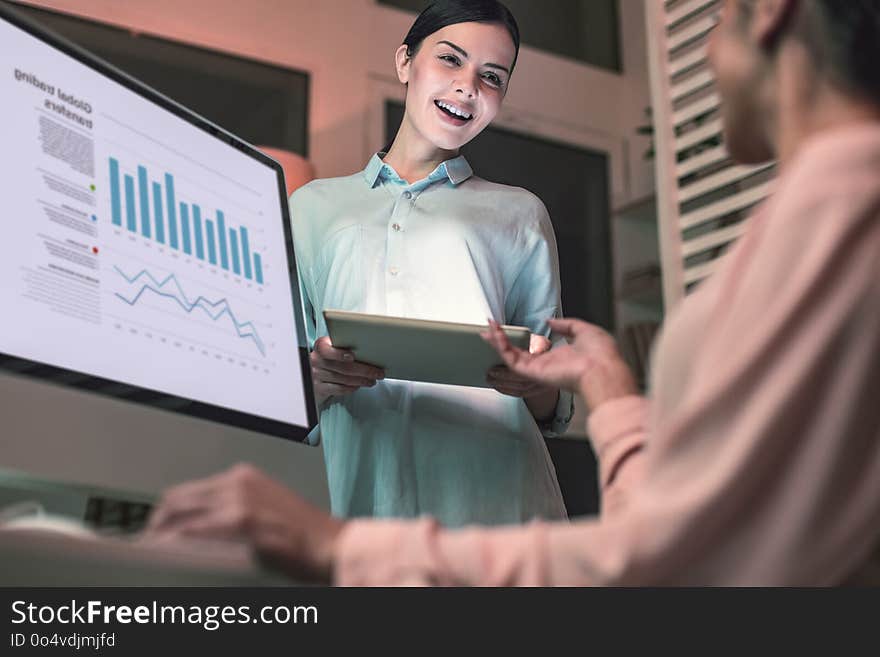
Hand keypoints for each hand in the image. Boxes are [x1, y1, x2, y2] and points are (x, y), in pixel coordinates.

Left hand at [146, 464, 343, 582]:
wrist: (333, 545)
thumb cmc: (304, 535)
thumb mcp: (265, 511)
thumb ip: (233, 512)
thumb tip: (198, 529)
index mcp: (243, 477)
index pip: (187, 491)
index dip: (166, 511)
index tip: (154, 529)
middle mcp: (237, 483)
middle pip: (176, 499)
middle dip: (156, 522)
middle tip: (145, 543)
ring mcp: (238, 501)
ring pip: (179, 513)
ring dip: (160, 533)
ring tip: (149, 551)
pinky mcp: (241, 523)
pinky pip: (193, 531)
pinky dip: (175, 542)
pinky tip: (166, 553)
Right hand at [310, 336, 383, 406]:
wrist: (313, 373)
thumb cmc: (328, 358)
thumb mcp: (332, 348)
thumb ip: (344, 347)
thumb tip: (369, 352)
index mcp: (321, 346)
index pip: (327, 350)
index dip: (340, 354)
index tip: (352, 356)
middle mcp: (316, 360)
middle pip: (343, 367)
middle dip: (364, 371)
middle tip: (377, 373)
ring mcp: (317, 375)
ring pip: (343, 379)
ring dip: (361, 380)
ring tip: (372, 380)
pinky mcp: (319, 388)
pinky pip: (339, 389)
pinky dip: (351, 388)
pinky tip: (359, 385)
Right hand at [482, 318, 637, 411]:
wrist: (603, 370)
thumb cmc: (601, 354)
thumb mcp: (584, 331)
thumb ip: (567, 325)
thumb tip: (550, 321)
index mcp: (559, 357)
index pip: (535, 349)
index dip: (523, 338)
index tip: (514, 328)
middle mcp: (546, 365)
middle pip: (517, 353)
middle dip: (502, 340)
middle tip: (489, 327)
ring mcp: (538, 370)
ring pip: (510, 356)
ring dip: (498, 341)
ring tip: (487, 327)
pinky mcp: (532, 372)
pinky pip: (511, 358)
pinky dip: (501, 345)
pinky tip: (496, 331)